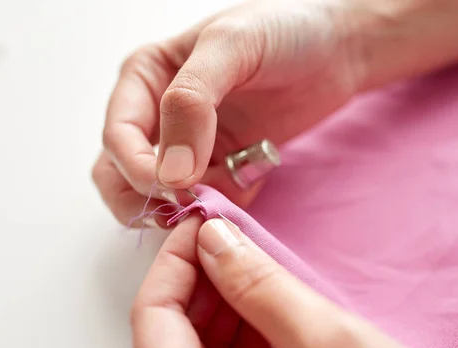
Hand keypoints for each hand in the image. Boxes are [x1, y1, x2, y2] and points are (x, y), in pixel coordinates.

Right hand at [93, 0, 365, 223]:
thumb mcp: (231, 46)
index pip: (119, 137)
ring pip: (160, 194)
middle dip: (148, 199)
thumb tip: (169, 172)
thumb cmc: (285, 30)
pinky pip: (207, 198)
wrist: (338, 48)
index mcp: (146, 77)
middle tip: (188, 207)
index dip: (137, 168)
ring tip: (227, 191)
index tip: (175, 186)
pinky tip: (252, 178)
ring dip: (187, 206)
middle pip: (122, 174)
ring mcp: (191, 142)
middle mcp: (160, 113)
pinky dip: (224, 201)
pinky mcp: (222, 161)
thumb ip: (191, 102)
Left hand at [132, 215, 457, 347]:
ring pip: (200, 347)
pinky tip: (269, 301)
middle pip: (171, 334)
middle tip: (230, 235)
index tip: (198, 223)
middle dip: (200, 278)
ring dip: (223, 300)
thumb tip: (213, 237)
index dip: (172, 263)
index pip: (151, 322)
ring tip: (252, 263)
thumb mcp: (325, 345)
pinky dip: (245, 326)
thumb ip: (260, 286)